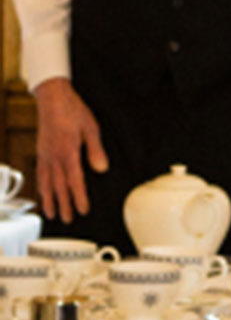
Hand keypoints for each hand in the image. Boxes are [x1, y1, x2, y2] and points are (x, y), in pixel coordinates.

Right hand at [32, 78, 108, 222]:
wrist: (53, 99)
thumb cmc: (73, 111)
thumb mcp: (91, 128)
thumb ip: (96, 150)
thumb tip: (101, 169)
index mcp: (67, 152)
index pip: (74, 181)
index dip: (78, 197)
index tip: (82, 211)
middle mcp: (53, 157)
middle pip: (59, 186)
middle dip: (64, 204)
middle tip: (68, 220)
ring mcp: (45, 155)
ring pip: (46, 182)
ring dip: (49, 199)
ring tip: (52, 214)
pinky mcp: (41, 151)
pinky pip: (39, 173)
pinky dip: (41, 186)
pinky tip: (43, 192)